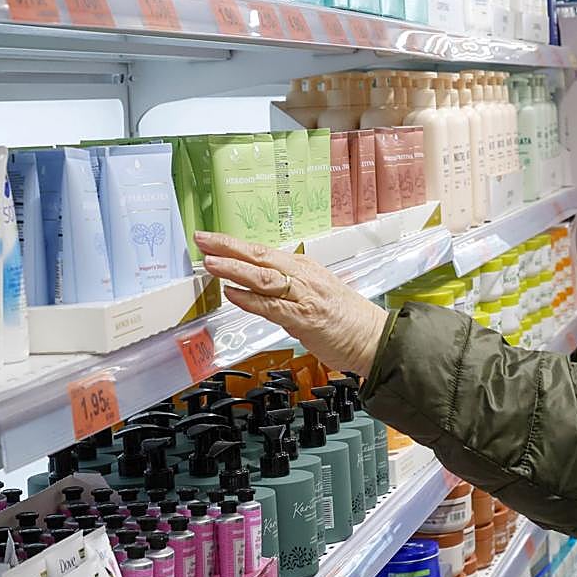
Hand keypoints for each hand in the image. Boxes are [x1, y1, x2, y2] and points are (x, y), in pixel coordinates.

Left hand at [194, 231, 388, 376]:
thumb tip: (259, 286)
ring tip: (211, 264)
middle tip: (202, 239)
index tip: (211, 239)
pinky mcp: (305, 319)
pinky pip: (272, 307)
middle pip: (260, 256)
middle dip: (228, 247)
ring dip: (234, 269)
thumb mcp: (316, 292)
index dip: (234, 244)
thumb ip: (289, 288)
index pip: (263, 252)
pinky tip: (232, 294)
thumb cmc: (347, 319)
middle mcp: (303, 277)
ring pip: (263, 278)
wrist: (374, 337)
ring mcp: (304, 296)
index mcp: (304, 268)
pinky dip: (250, 300)